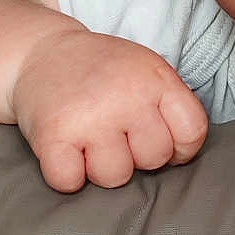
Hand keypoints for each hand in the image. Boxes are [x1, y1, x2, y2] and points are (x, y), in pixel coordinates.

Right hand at [11, 29, 207, 191]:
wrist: (42, 52)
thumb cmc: (104, 70)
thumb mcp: (148, 70)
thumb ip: (171, 104)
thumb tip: (183, 153)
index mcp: (157, 79)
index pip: (192, 131)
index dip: (181, 147)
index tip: (163, 141)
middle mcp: (127, 97)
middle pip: (155, 158)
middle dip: (139, 156)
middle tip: (118, 134)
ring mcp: (90, 117)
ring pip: (115, 177)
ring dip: (102, 167)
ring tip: (91, 140)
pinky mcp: (52, 135)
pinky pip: (70, 182)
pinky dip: (67, 174)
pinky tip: (67, 150)